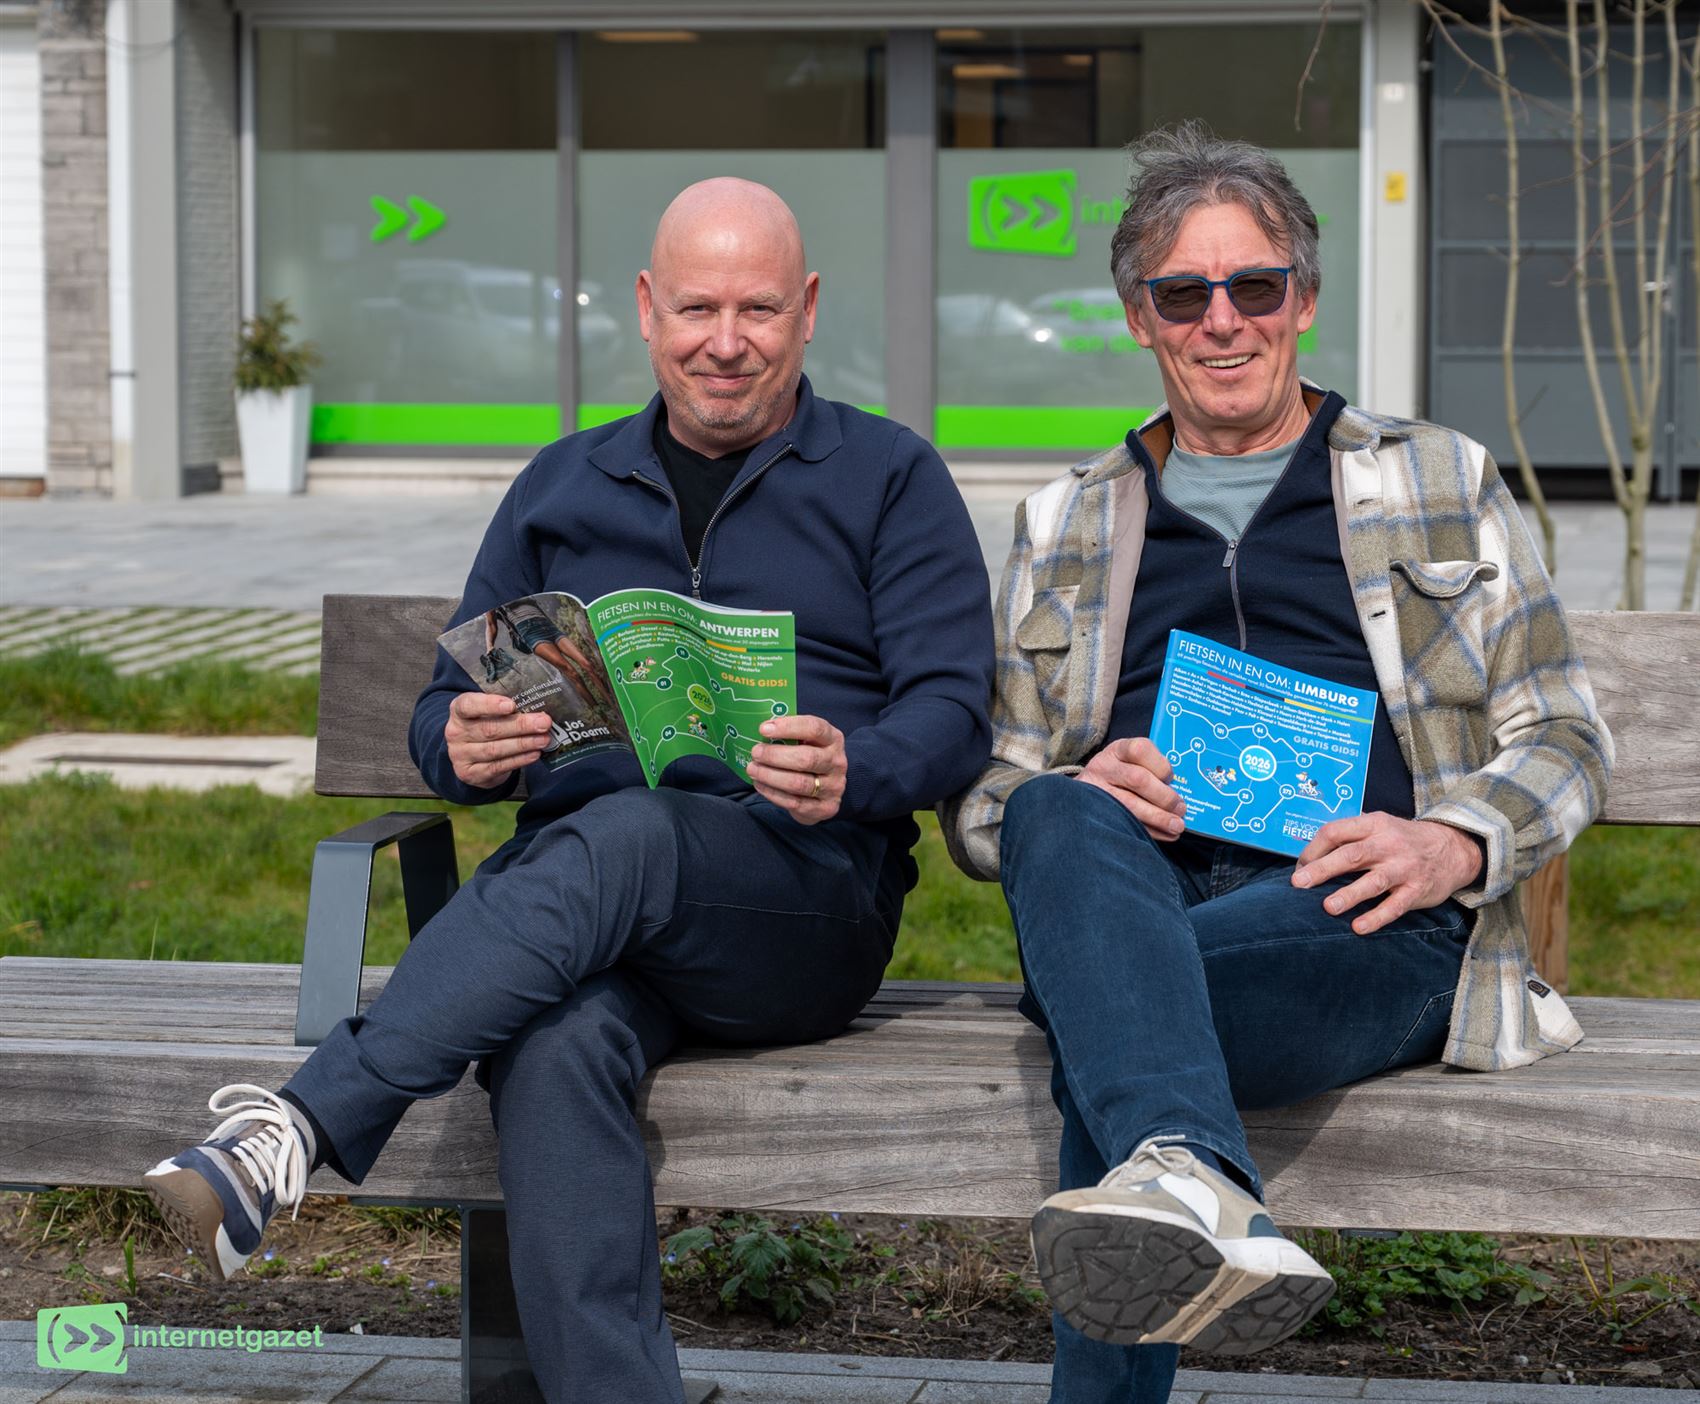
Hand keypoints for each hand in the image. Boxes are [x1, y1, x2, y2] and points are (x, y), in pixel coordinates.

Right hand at [445, 692, 551, 787]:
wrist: (470, 755)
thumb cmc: (485, 726)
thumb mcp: (489, 712)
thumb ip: (506, 708)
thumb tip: (537, 710)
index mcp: (459, 711)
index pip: (468, 705)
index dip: (489, 705)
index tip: (511, 705)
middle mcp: (456, 733)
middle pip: (488, 729)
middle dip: (520, 726)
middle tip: (543, 722)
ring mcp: (461, 755)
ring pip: (494, 750)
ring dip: (523, 744)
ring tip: (543, 739)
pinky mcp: (471, 774)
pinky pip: (498, 767)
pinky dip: (519, 760)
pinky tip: (534, 754)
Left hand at [747, 714, 847, 825]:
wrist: (827, 790)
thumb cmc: (810, 757)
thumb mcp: (808, 741)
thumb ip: (790, 735)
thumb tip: (761, 730)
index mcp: (833, 739)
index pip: (815, 729)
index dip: (788, 727)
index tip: (764, 729)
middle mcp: (837, 762)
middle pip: (806, 758)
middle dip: (775, 755)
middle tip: (755, 752)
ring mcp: (833, 787)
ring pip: (799, 783)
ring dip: (770, 776)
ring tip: (752, 769)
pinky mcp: (825, 808)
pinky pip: (794, 802)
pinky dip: (773, 793)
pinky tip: (759, 785)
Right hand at [1077, 736, 1186, 841]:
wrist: (1088, 788)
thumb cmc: (1121, 774)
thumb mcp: (1131, 762)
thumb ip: (1152, 769)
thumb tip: (1183, 791)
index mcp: (1118, 750)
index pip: (1140, 750)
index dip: (1161, 766)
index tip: (1171, 778)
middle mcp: (1104, 767)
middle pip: (1137, 779)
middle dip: (1164, 797)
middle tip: (1181, 809)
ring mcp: (1096, 790)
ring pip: (1129, 805)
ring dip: (1158, 818)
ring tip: (1177, 826)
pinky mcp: (1095, 813)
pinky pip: (1124, 823)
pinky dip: (1149, 831)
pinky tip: (1165, 834)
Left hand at [1293, 813, 1483, 934]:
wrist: (1453, 848)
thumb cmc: (1402, 840)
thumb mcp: (1379, 828)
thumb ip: (1350, 839)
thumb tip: (1309, 860)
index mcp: (1373, 824)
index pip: (1336, 832)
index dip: (1313, 849)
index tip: (1299, 867)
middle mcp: (1388, 844)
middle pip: (1351, 855)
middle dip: (1323, 869)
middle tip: (1299, 883)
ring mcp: (1404, 867)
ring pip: (1373, 881)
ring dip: (1349, 895)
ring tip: (1328, 907)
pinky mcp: (1417, 889)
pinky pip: (1395, 905)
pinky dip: (1377, 917)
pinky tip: (1359, 927)